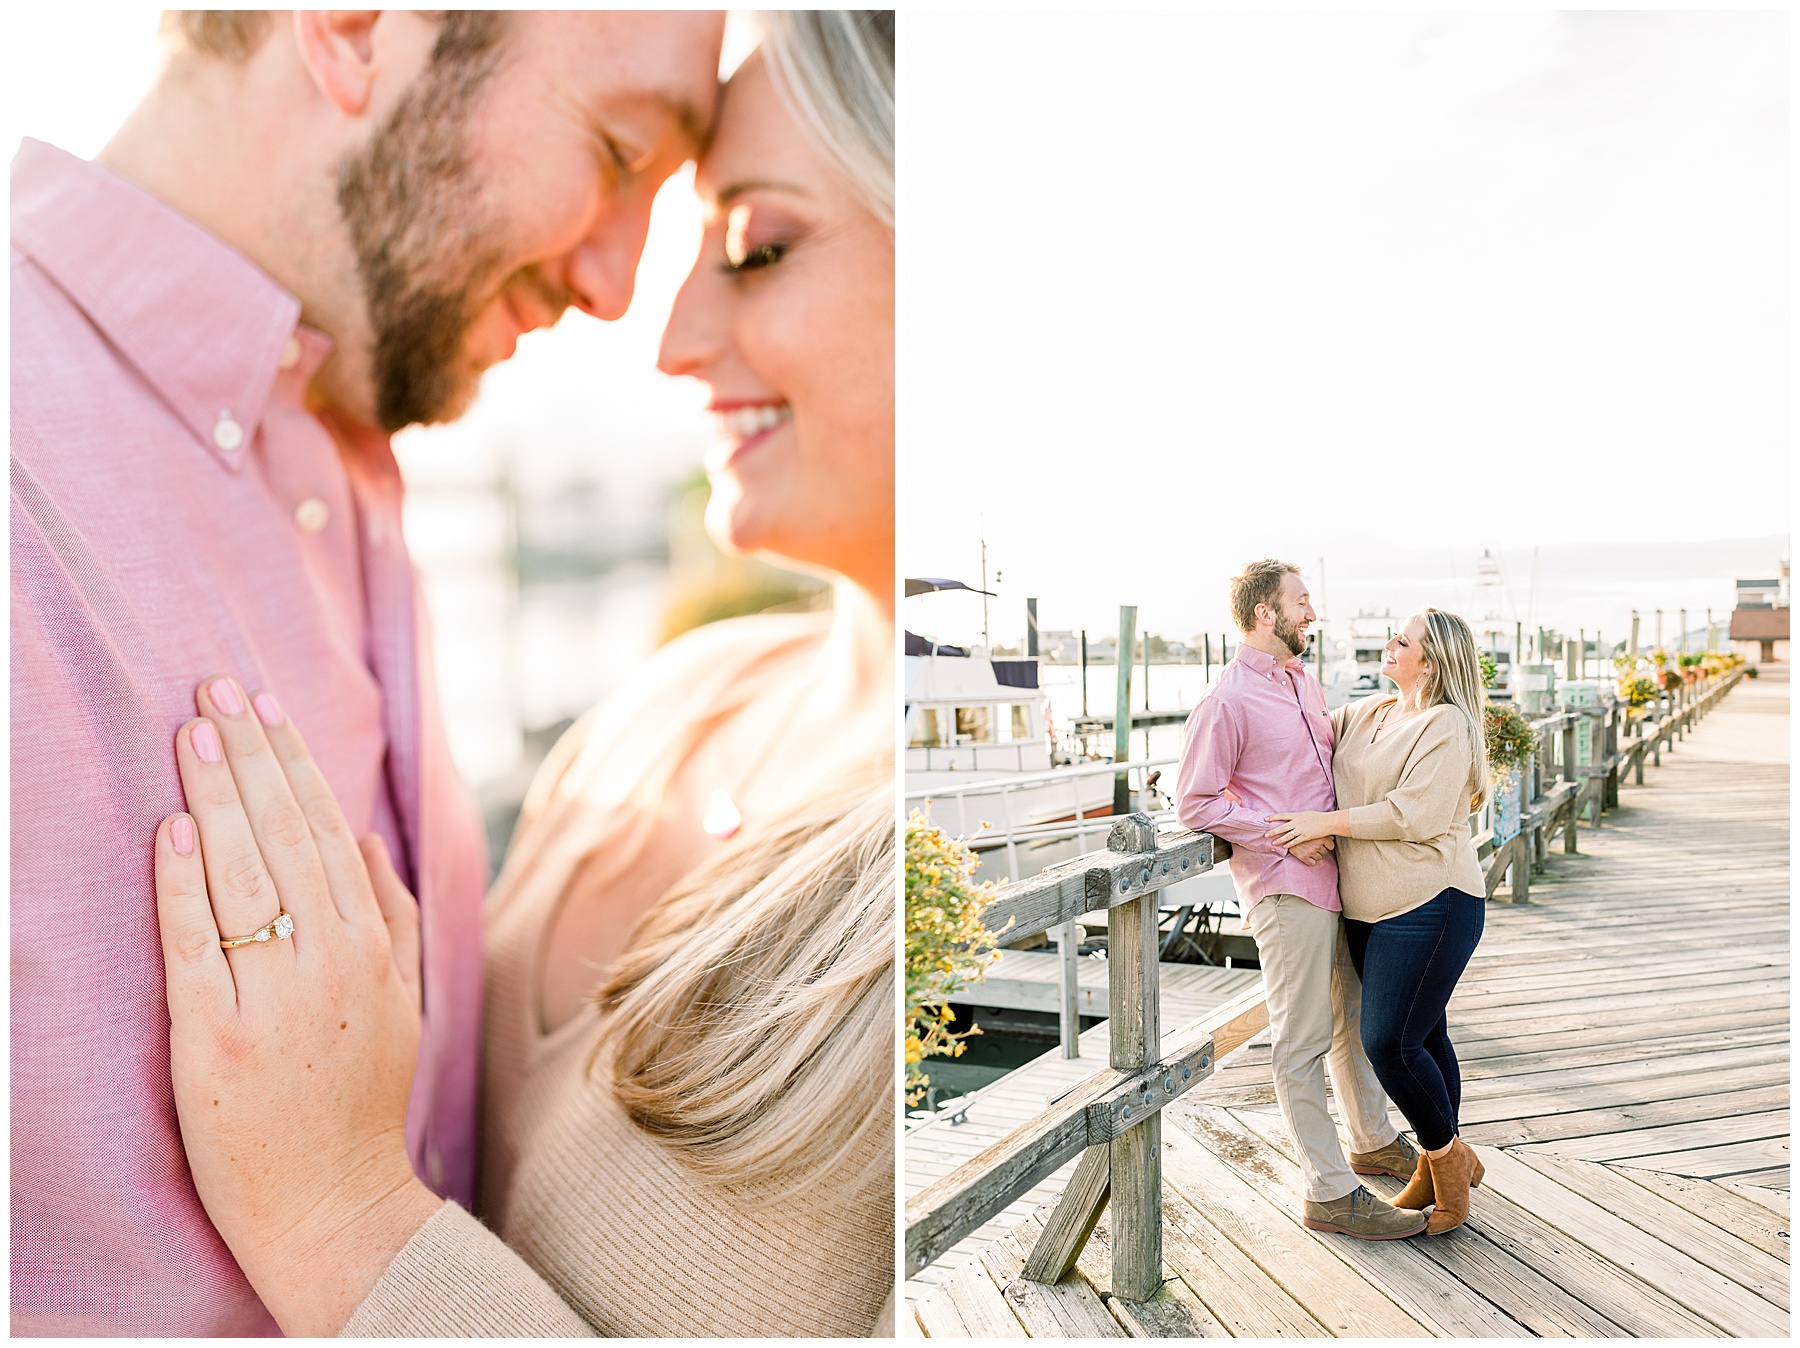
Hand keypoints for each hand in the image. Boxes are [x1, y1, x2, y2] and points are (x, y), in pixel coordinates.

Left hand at [154, 677, 439, 1334]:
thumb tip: (359, 835)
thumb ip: (390, 914)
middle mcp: (330, 959)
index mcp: (371, 944)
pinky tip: (174, 829)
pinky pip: (199, 944)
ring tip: (192, 734)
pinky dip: (185, 883)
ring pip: (247, 874)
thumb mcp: (402, 998)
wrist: (335, 1202)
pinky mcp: (219, 1038)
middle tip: (216, 691)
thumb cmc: (361, 1098)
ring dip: (219, 797)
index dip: (291, 765)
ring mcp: (275, 997)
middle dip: (249, 757)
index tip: (263, 709)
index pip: (326, 831)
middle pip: (285, 836)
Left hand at [1266, 810, 1334, 848]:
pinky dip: (1289, 844)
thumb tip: (1290, 817)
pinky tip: (1284, 847)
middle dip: (1273, 831)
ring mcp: (1301, 830)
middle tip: (1265, 835)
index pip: (1282, 815)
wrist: (1328, 822)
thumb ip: (1297, 816)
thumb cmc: (1317, 817)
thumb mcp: (1305, 813)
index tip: (1265, 819)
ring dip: (1279, 840)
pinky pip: (1295, 841)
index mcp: (1297, 815)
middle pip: (1282, 827)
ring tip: (1273, 843)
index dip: (1273, 817)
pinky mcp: (1306, 836)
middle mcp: (1297, 822)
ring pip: (1287, 836)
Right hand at [1288, 835, 1334, 866]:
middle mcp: (1317, 845)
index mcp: (1321, 838)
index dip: (1328, 846)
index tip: (1324, 845)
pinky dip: (1310, 861)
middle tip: (1313, 846)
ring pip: (1319, 858)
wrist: (1286, 834)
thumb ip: (1324, 834)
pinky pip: (1312, 863)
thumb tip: (1332, 838)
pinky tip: (1307, 856)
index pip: (1331, 846)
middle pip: (1325, 852)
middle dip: (1320, 850)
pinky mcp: (1304, 857)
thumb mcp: (1313, 830)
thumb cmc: (1301, 831)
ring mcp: (1311, 852)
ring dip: (1315, 855)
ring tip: (1309, 850)